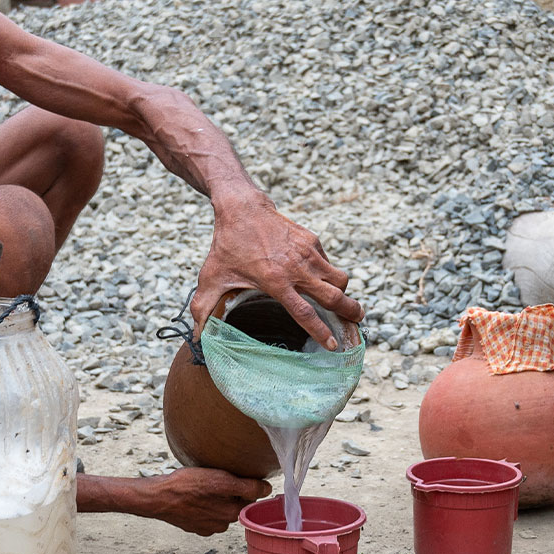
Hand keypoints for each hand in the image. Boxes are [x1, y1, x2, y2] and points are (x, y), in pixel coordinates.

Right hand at [137, 467, 273, 535]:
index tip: (239, 477)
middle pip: (236, 505)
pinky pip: (206, 515)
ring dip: (217, 499)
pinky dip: (204, 506)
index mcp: (233, 513)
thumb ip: (248, 487)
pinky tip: (195, 496)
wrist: (158, 497)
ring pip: (221, 510)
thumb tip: (267, 489)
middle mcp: (222, 524)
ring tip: (204, 486)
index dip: (247, 485)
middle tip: (218, 479)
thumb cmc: (188, 485)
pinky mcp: (194, 526)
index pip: (252, 499)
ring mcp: (207, 528)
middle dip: (231, 493)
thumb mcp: (222, 480)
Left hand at [194, 192, 363, 350]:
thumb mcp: (212, 278)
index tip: (334, 345)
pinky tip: (320, 280)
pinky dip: (329, 274)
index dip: (322, 332)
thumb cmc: (226, 246)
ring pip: (338, 278)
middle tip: (357, 322)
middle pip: (334, 296)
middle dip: (349, 311)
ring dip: (343, 292)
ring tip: (344, 302)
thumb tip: (196, 337)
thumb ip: (204, 308)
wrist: (242, 208)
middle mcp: (297, 269)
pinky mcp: (311, 240)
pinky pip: (328, 263)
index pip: (305, 313)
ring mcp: (307, 253)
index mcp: (276, 282)